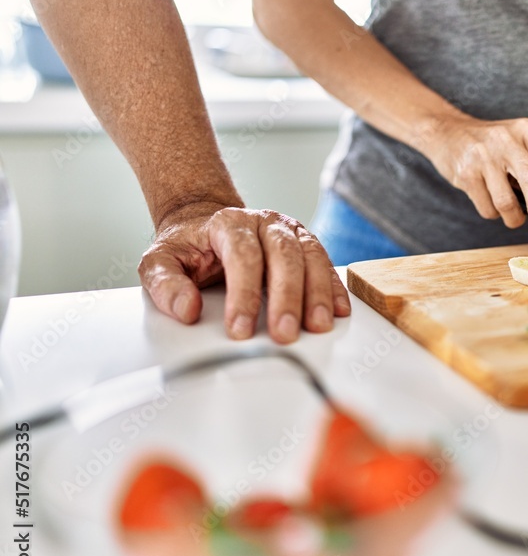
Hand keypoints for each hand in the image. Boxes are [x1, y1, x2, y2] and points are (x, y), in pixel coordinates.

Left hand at [138, 203, 350, 343]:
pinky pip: (326, 262)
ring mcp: (290, 231)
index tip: (241, 329)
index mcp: (229, 223)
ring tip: (318, 325)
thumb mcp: (160, 261)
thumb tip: (186, 309)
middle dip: (287, 297)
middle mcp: (265, 222)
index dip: (244, 294)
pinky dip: (334, 287)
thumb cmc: (188, 247)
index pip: (243, 256)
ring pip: (311, 257)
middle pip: (284, 255)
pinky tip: (338, 310)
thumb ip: (165, 284)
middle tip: (285, 333)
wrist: (206, 224)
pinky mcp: (306, 244)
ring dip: (318, 294)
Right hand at [423, 115, 527, 236]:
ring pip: (507, 202)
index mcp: (526, 130)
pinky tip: (491, 202)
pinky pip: (487, 208)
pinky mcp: (465, 173)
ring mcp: (483, 156)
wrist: (447, 133)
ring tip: (513, 216)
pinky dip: (494, 214)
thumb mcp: (519, 147)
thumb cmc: (491, 146)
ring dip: (514, 219)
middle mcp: (506, 139)